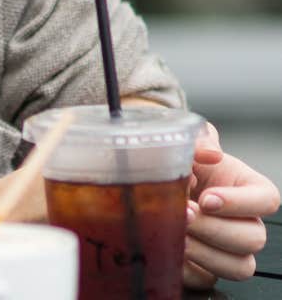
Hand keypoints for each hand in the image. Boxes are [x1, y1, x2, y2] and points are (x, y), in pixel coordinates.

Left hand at [182, 122, 279, 289]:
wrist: (150, 175)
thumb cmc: (179, 158)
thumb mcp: (188, 139)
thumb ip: (201, 139)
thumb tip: (211, 153)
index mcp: (248, 187)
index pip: (267, 200)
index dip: (241, 203)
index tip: (208, 198)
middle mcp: (244, 221)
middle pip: (254, 239)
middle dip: (216, 229)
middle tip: (184, 214)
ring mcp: (228, 248)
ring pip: (240, 267)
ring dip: (206, 252)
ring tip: (176, 233)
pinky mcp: (206, 268)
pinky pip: (206, 280)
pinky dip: (187, 268)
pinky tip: (168, 247)